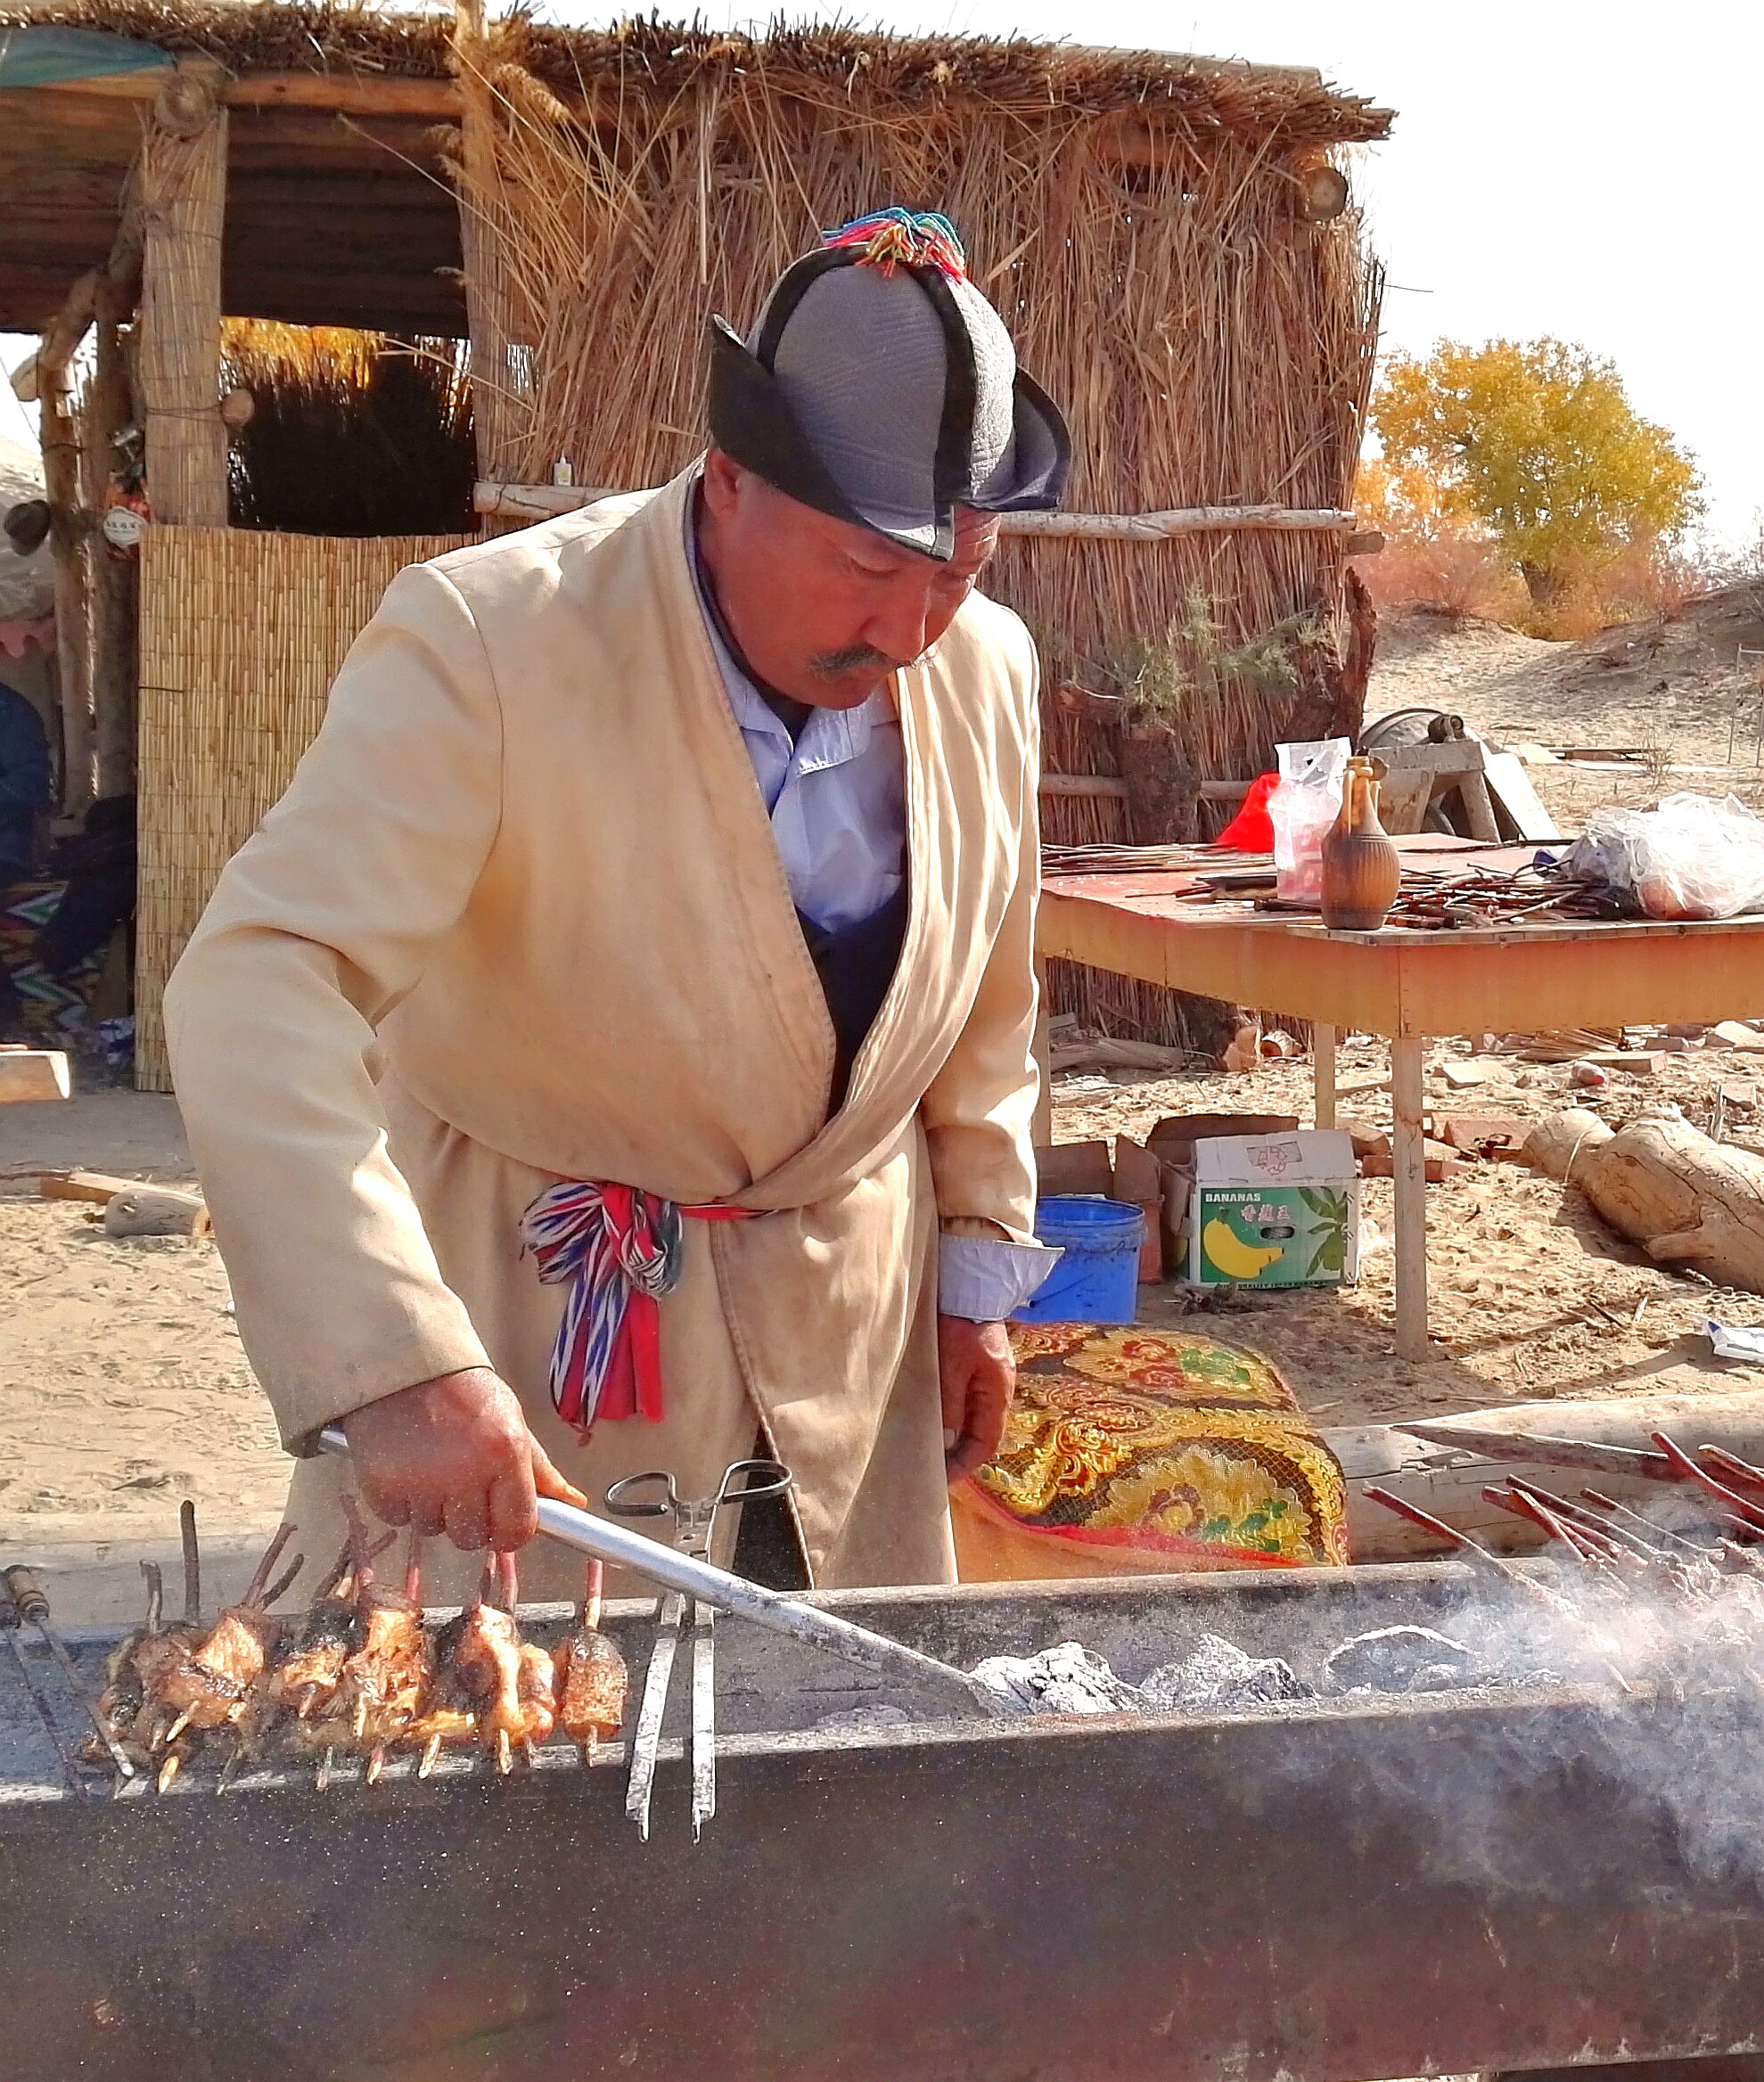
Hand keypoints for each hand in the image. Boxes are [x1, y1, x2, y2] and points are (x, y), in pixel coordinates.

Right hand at [341, 1368, 587, 1552]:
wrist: (406, 1364)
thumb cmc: (465, 1392)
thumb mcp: (512, 1422)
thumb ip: (539, 1470)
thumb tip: (574, 1503)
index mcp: (505, 1452)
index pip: (517, 1529)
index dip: (509, 1532)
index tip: (502, 1524)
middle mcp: (465, 1470)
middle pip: (472, 1538)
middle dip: (468, 1518)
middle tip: (461, 1482)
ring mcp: (421, 1480)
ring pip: (432, 1530)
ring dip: (433, 1508)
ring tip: (431, 1465)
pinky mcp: (382, 1483)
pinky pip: (397, 1518)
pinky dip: (400, 1501)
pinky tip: (406, 1466)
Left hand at [937, 1316, 1014, 1482]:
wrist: (970, 1285)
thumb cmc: (961, 1326)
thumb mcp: (951, 1367)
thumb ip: (949, 1404)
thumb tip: (945, 1442)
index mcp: (998, 1393)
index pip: (987, 1442)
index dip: (965, 1464)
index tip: (941, 1479)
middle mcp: (997, 1390)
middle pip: (981, 1433)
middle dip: (958, 1454)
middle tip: (930, 1469)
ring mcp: (987, 1378)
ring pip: (972, 1418)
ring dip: (953, 1435)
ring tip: (926, 1448)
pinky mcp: (975, 1366)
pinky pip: (965, 1401)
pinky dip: (950, 1416)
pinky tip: (931, 1418)